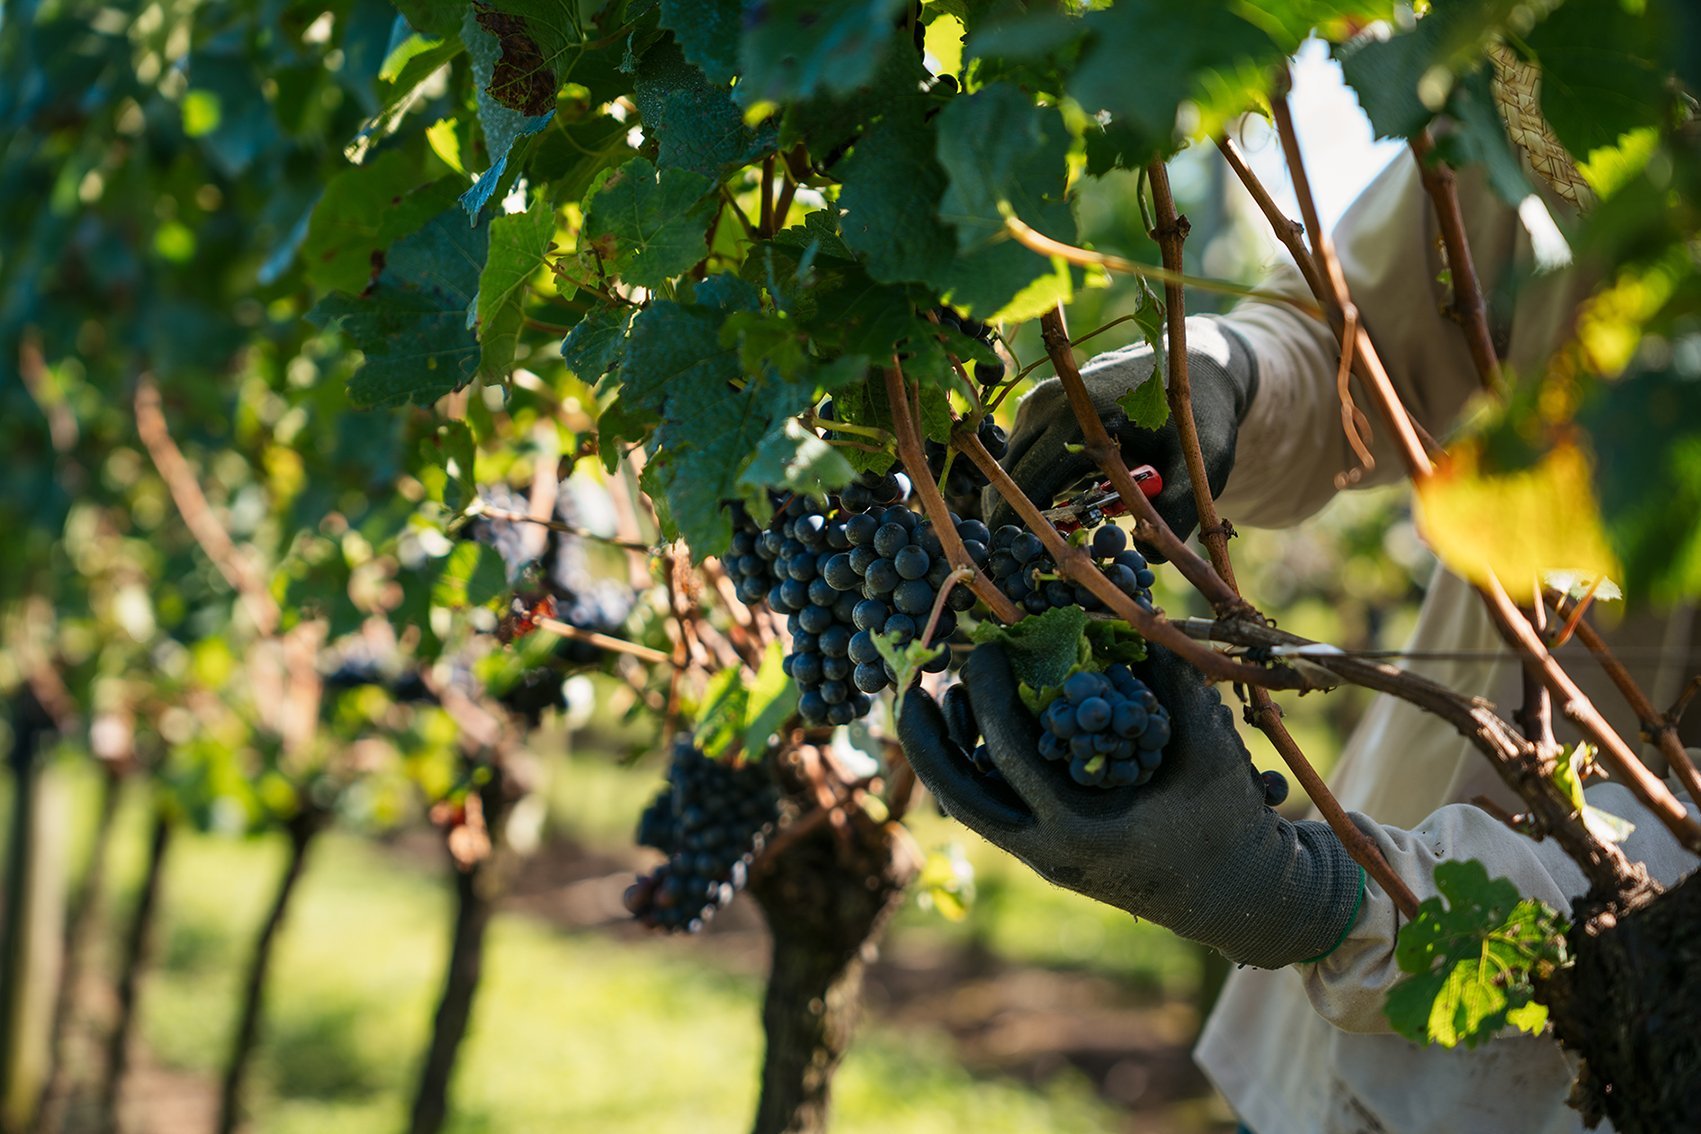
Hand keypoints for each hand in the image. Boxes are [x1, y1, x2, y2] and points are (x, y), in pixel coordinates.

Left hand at [899, 643, 1361, 967]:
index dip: (990, 694)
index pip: (1011, 756)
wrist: (1235, 898)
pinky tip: (968, 726)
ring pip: (965, 806)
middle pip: (957, 795)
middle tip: (909, 681)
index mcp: (1083, 830)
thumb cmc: (1226, 819)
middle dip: (923, 738)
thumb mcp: (1208, 747)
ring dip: (940, 752)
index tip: (987, 647)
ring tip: (932, 695)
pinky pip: (989, 808)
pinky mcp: (1041, 854)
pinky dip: (970, 767)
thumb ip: (1171, 682)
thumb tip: (1133, 618)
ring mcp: (1040, 858)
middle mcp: (1048, 852)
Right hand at [985, 318, 1256, 548]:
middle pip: (1010, 473)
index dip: (1020, 523)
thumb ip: (1177, 510)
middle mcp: (1053, 402)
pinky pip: (1021, 450)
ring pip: (1011, 462)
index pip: (1030, 478)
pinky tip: (1059, 503)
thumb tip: (1145, 559)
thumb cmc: (1201, 419)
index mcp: (1085, 415)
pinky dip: (1031, 478)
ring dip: (1023, 497)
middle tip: (1028, 558)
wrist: (1198, 368)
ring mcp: (1042, 399)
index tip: (1022, 559)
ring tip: (1049, 533)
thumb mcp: (1202, 465)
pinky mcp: (1041, 403)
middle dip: (1013, 516)